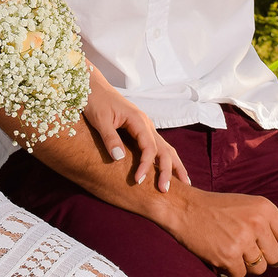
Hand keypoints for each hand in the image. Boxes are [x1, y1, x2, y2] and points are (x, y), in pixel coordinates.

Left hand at [84, 65, 190, 191]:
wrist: (93, 86)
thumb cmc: (96, 100)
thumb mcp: (100, 119)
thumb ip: (110, 138)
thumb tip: (119, 159)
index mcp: (138, 120)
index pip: (149, 147)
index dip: (146, 165)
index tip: (139, 180)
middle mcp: (146, 123)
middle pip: (163, 148)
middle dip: (167, 170)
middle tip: (165, 190)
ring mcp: (145, 126)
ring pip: (165, 147)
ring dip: (174, 165)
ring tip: (184, 183)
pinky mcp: (140, 129)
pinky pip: (157, 146)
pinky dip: (166, 158)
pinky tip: (169, 169)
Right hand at [166, 187, 277, 275]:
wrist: (184, 207)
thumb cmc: (216, 208)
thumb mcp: (248, 206)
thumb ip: (269, 224)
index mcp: (265, 208)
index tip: (275, 257)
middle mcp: (257, 222)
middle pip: (275, 258)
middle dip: (261, 260)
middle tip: (243, 250)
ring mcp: (243, 239)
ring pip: (258, 269)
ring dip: (244, 265)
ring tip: (228, 246)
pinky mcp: (229, 255)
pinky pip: (240, 274)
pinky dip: (229, 269)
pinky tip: (218, 252)